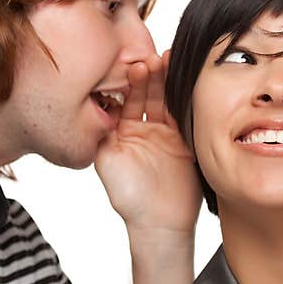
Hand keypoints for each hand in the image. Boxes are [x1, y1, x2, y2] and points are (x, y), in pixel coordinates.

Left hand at [94, 51, 201, 234]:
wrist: (159, 223)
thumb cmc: (129, 197)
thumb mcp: (106, 159)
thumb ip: (103, 130)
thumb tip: (97, 101)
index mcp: (121, 130)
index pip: (125, 97)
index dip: (126, 82)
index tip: (129, 67)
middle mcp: (143, 127)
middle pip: (146, 94)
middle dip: (148, 75)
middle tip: (148, 60)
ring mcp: (165, 132)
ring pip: (165, 100)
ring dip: (165, 81)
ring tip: (164, 62)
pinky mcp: (184, 139)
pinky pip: (184, 114)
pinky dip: (183, 97)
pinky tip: (183, 79)